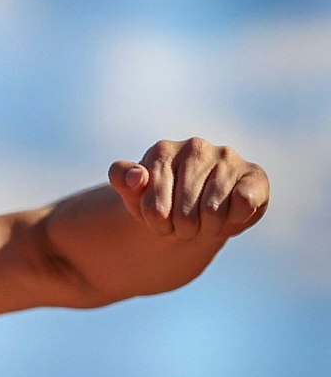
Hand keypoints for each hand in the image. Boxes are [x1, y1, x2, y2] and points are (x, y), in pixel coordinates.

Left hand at [110, 136, 269, 239]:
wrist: (195, 208)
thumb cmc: (160, 201)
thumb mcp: (134, 196)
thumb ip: (123, 180)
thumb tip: (137, 176)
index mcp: (161, 151)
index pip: (155, 209)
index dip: (158, 225)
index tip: (159, 218)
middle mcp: (195, 147)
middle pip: (185, 214)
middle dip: (182, 229)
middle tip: (184, 222)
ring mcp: (226, 158)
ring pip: (213, 213)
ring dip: (207, 228)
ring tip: (204, 218)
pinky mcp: (254, 173)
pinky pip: (244, 203)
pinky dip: (235, 219)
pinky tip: (229, 212)